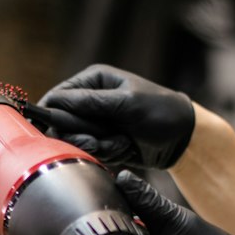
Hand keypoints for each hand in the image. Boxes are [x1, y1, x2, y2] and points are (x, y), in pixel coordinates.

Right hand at [39, 63, 194, 169]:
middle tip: (100, 138)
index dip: (53, 115)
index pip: (56, 97)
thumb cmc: (159, 111)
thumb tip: (52, 103)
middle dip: (82, 134)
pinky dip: (108, 153)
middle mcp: (90, 100)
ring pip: (75, 142)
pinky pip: (90, 152)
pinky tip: (125, 147)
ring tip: (121, 141)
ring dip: (98, 145)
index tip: (61, 129)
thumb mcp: (126, 103)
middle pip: (61, 123)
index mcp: (93, 81)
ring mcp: (95, 123)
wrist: (183, 138)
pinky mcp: (101, 142)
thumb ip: (89, 102)